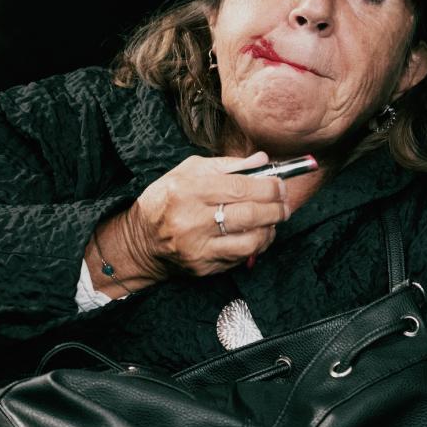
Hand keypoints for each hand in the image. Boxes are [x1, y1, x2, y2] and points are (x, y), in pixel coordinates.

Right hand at [125, 151, 288, 279]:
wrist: (142, 240)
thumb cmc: (167, 200)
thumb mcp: (188, 171)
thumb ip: (227, 165)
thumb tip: (262, 160)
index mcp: (187, 190)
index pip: (239, 187)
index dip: (268, 186)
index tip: (280, 185)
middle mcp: (191, 220)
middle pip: (249, 214)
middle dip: (276, 208)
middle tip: (284, 203)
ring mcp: (198, 247)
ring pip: (250, 241)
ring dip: (270, 229)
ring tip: (273, 220)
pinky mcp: (203, 266)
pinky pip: (241, 256)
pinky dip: (256, 244)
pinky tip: (258, 234)